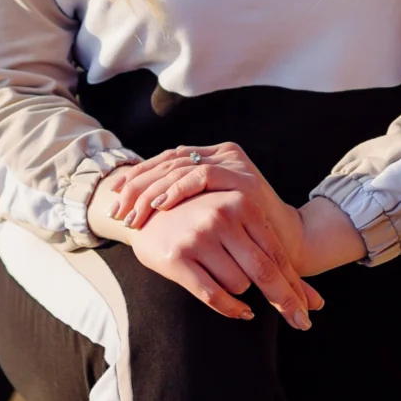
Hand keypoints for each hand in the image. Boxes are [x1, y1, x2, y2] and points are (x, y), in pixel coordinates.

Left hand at [101, 140, 267, 227]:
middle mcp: (223, 153)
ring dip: (151, 190)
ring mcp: (234, 164)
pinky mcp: (243, 180)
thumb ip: (183, 201)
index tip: (114, 195)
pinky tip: (160, 205)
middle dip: (138, 184)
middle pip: (168, 160)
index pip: (167, 159)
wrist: (285, 246)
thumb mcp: (206, 212)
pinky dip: (177, 189)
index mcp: (213, 156)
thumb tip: (135, 203)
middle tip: (117, 207)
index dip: (138, 174)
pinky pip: (202, 176)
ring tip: (133, 213)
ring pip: (180, 166)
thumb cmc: (240, 236)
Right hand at [111, 189, 325, 328]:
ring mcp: (199, 236)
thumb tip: (315, 303)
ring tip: (222, 273)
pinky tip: (241, 311)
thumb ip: (274, 259)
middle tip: (302, 324)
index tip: (309, 313)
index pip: (277, 255)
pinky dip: (231, 308)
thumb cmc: (203, 221)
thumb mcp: (240, 227)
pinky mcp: (177, 257)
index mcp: (242, 204)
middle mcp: (222, 216)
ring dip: (240, 290)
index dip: (295, 287)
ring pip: (239, 285)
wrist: (147, 211)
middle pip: (265, 273)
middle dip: (286, 302)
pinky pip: (214, 296)